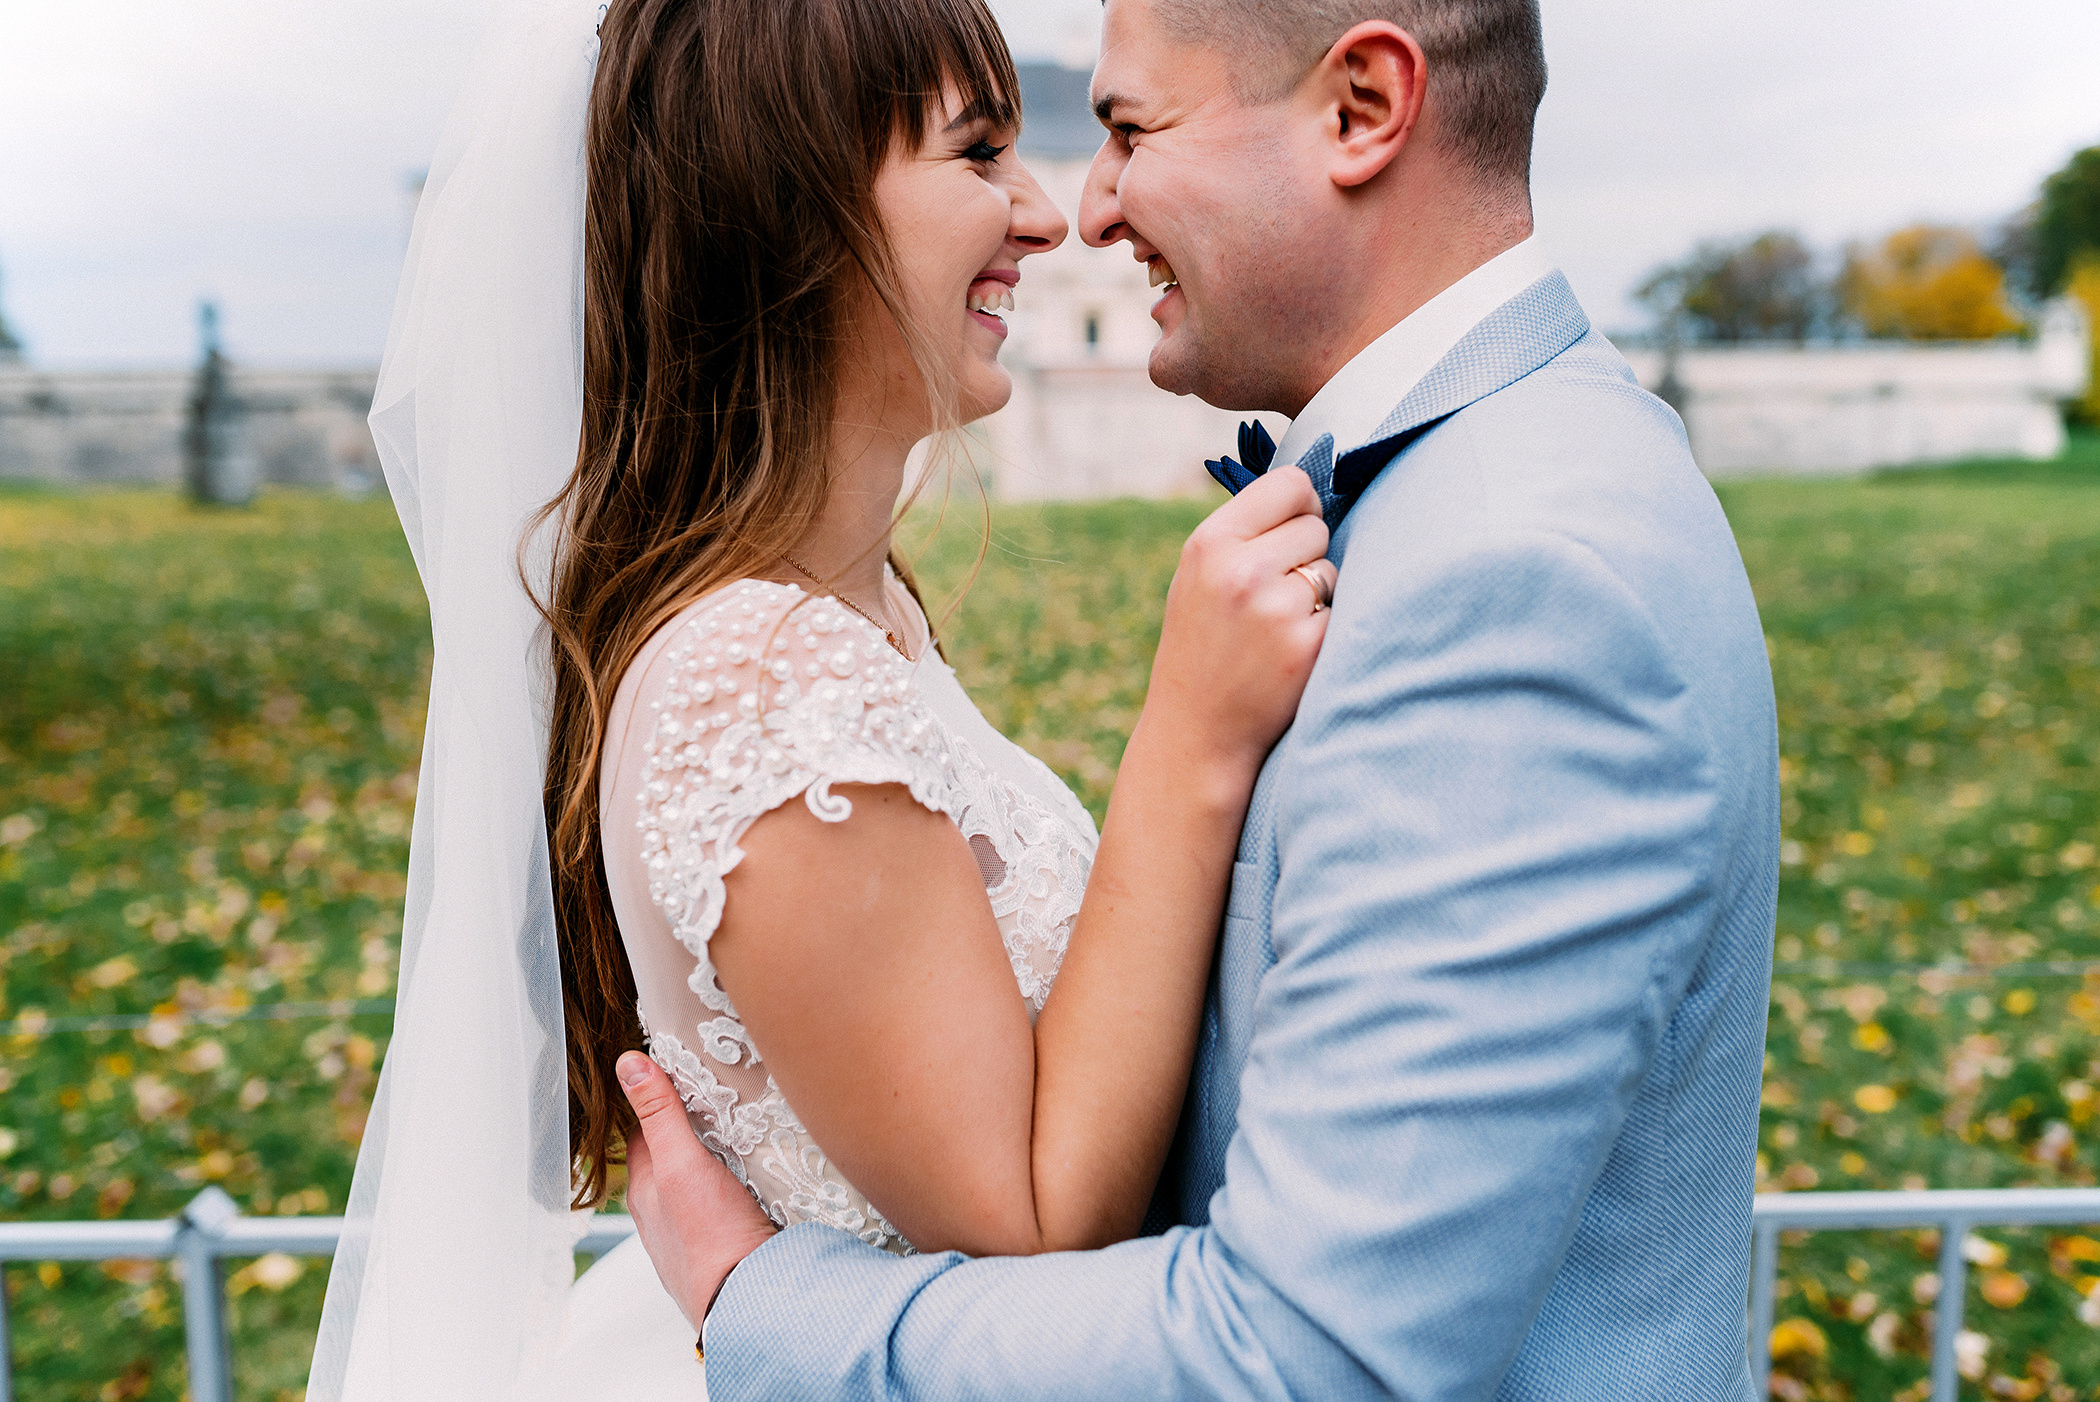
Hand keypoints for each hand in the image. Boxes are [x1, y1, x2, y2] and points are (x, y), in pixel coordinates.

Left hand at [617, 1051, 777, 1331]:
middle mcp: (659, 1215)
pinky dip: (729, 1189)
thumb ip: (660, 1114)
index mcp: (644, 1191)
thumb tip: (628, 1064)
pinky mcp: (721, 1248)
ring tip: (736, 1135)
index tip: (676, 1073)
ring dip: (709, 1161)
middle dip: (686, 1129)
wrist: (751, 1299)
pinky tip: (751, 1184)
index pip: (642, 1131)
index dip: (656, 1100)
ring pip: (694, 1185)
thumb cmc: (711, 1237)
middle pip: (669, 1157)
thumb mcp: (682, 1163)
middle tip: (713, 1098)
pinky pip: (719, 1208)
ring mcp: (689, 1235)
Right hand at [1146, 464, 1333, 776]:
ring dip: (1317, 594)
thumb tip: (1311, 492)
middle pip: (1315, 526)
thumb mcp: (1199, 576)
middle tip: (1273, 595)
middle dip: (1305, 555)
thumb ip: (1243, 533)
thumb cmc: (1201, 646)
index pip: (1290, 484)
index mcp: (1210, 543)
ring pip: (1330, 569)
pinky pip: (1341, 610)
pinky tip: (1291, 653)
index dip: (1300, 506)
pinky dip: (1325, 629)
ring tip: (1276, 627)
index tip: (1293, 529)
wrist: (1197, 731)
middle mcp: (1241, 570)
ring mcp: (1276, 609)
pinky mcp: (1307, 645)